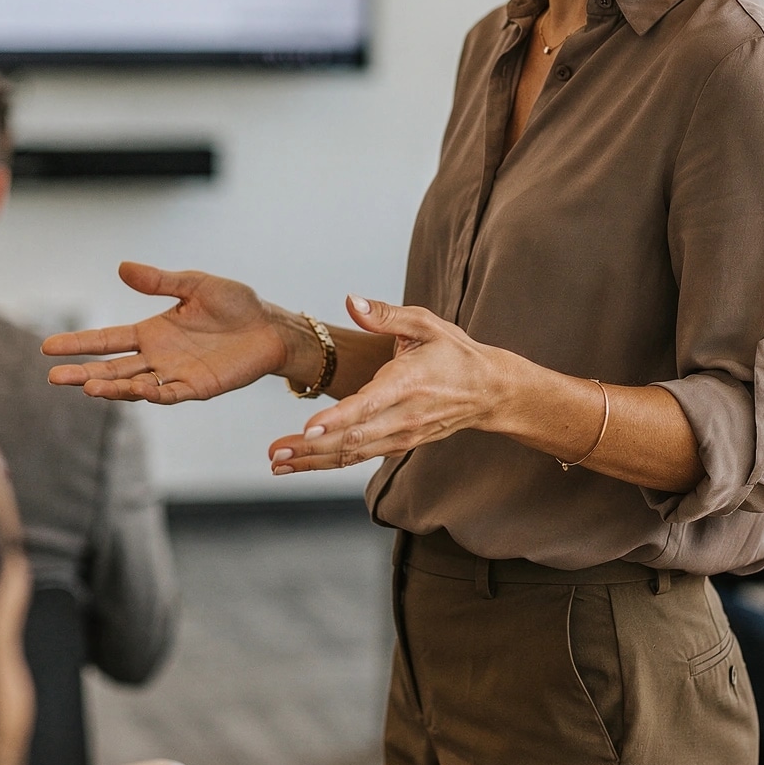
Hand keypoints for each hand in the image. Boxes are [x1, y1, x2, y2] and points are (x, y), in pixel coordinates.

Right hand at [42, 261, 286, 403]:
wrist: (270, 326)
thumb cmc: (236, 304)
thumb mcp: (195, 285)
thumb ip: (160, 281)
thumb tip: (122, 267)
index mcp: (152, 331)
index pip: (107, 340)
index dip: (79, 343)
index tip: (47, 347)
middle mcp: (158, 356)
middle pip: (112, 368)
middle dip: (83, 373)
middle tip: (54, 377)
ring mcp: (176, 374)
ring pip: (135, 385)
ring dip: (112, 388)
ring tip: (88, 386)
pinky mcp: (197, 387)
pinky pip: (169, 394)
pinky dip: (152, 394)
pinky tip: (136, 391)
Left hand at [268, 295, 512, 472]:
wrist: (488, 392)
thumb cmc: (454, 352)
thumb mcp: (426, 323)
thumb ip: (386, 315)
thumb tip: (351, 300)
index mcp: (408, 382)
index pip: (369, 405)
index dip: (338, 419)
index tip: (308, 428)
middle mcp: (405, 415)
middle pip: (353, 438)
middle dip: (311, 448)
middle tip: (275, 453)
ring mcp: (402, 435)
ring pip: (353, 454)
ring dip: (313, 461)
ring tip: (276, 464)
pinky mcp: (399, 445)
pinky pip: (360, 458)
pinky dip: (328, 463)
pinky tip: (301, 464)